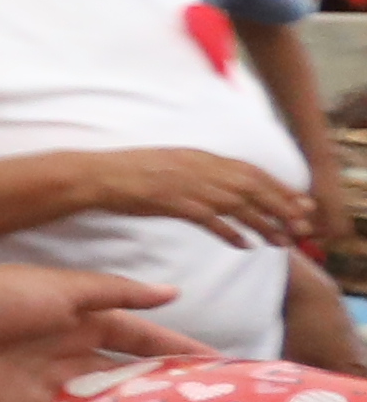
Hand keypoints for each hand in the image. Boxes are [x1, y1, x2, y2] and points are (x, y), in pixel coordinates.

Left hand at [0, 257, 178, 401]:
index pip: (144, 337)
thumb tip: (173, 292)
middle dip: (170, 394)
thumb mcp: (60, 287)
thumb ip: (116, 293)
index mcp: (82, 319)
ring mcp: (53, 388)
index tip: (225, 368)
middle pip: (132, 378)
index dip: (181, 350)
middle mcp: (73, 355)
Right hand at [99, 149, 317, 244]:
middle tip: (302, 227)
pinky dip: (232, 233)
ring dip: (265, 224)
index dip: (280, 187)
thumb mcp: (172, 163)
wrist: (98, 175)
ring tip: (282, 242)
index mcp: (201, 157)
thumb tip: (218, 183)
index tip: (299, 202)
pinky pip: (213, 220)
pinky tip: (245, 245)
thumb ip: (198, 171)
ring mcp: (190, 186)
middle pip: (255, 188)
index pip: (252, 171)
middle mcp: (202, 168)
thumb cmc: (130, 170)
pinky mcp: (177, 204)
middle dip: (283, 207)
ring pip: (241, 205)